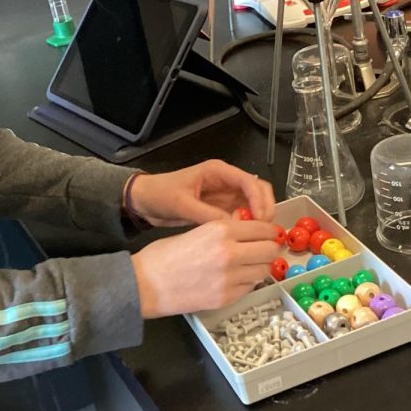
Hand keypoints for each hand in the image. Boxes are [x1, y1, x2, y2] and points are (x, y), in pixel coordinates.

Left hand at [127, 160, 274, 227]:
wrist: (145, 201)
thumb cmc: (160, 194)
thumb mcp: (182, 204)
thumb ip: (206, 214)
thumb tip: (231, 227)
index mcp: (218, 171)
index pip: (249, 181)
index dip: (259, 199)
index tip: (261, 219)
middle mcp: (226, 181)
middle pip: (257, 190)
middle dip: (265, 208)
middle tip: (265, 230)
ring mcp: (225, 195)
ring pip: (252, 204)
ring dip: (258, 218)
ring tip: (257, 236)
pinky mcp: (221, 208)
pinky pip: (241, 215)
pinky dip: (247, 225)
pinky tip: (245, 238)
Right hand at [130, 219, 284, 317]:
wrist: (145, 285)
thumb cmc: (164, 255)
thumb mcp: (197, 231)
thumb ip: (225, 230)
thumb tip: (248, 228)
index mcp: (221, 231)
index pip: (263, 229)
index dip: (269, 231)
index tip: (269, 234)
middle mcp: (230, 253)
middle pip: (270, 250)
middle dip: (269, 249)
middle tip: (263, 250)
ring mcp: (230, 279)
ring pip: (264, 271)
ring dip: (260, 266)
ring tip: (248, 264)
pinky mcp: (226, 298)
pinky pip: (250, 287)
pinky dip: (247, 282)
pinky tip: (234, 278)